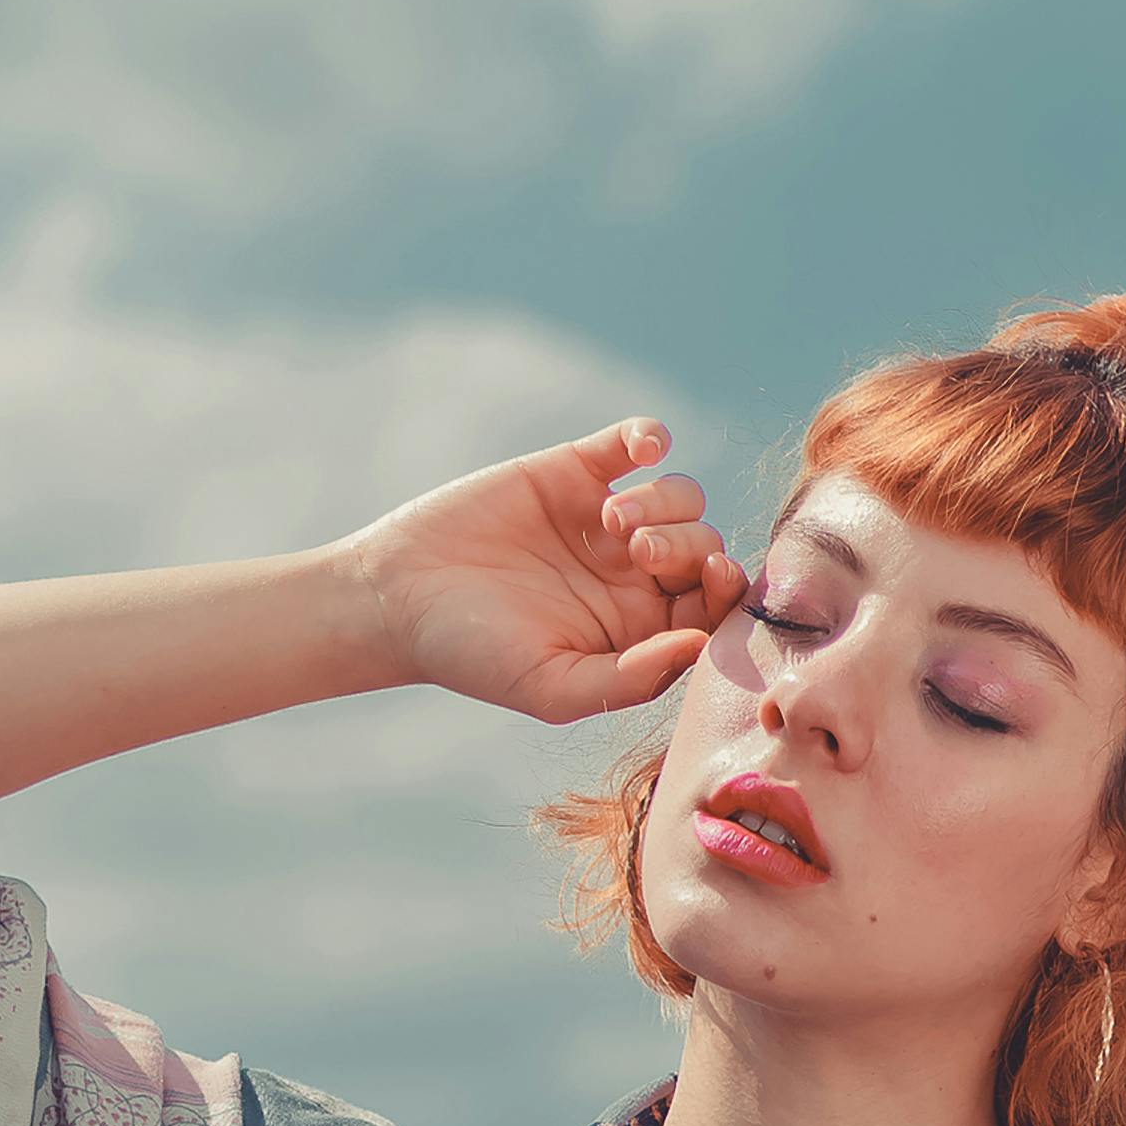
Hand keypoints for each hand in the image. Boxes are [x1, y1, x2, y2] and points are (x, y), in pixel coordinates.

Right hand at [347, 417, 748, 722]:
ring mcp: (606, 521)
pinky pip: (634, 443)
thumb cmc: (475, 656)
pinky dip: (651, 437)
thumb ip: (631, 678)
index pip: (711, 608)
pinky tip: (643, 449)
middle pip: (702, 548)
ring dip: (665, 503)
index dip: (726, 592)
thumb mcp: (554, 688)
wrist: (400, 598)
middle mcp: (632, 576)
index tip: (711, 579)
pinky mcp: (574, 471)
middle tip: (636, 553)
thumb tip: (701, 646)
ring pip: (681, 498)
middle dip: (688, 546)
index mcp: (639, 631)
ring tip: (613, 521)